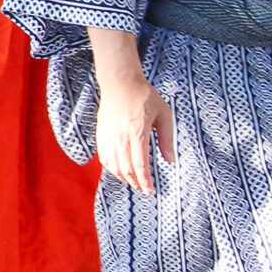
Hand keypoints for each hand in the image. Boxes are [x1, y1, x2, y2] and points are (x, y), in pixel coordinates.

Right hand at [96, 76, 174, 195]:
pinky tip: (119, 171)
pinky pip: (104, 157)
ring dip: (123, 177)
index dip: (145, 181)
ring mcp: (109, 136)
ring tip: (133, 182)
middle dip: (136, 183)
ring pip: (113, 166)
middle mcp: (121, 137)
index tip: (150, 189)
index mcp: (138, 133)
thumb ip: (167, 139)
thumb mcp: (163, 114)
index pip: (140, 165)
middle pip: (126, 169)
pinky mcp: (101, 133)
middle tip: (144, 189)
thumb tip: (170, 159)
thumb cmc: (144, 96)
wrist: (120, 82)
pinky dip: (111, 168)